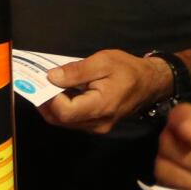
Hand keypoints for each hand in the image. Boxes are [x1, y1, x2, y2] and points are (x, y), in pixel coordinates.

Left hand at [38, 50, 173, 134]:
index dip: (50, 98)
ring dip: (53, 107)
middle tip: (39, 84)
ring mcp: (97, 127)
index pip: (64, 112)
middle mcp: (97, 123)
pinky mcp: (97, 125)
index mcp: (100, 106)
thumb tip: (51, 77)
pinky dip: (64, 109)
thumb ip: (76, 71)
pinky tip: (62, 93)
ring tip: (49, 87)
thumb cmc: (128, 69)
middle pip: (61, 120)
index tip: (46, 81)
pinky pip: (74, 121)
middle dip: (46, 103)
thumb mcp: (103, 62)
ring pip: (65, 123)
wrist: (150, 83)